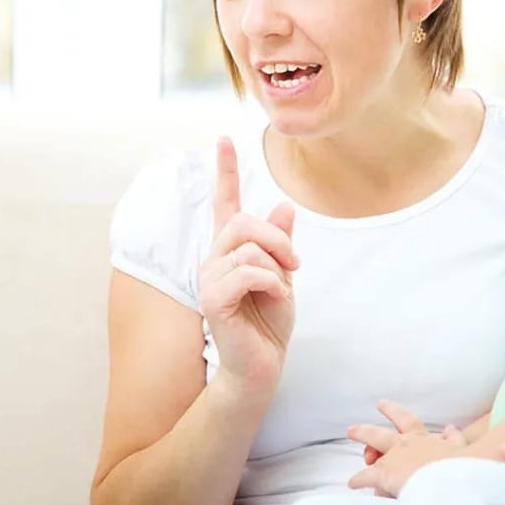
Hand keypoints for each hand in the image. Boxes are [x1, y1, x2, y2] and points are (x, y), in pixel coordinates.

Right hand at [198, 137, 298, 395]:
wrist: (262, 365)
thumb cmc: (269, 323)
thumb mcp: (284, 276)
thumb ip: (280, 243)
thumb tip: (285, 205)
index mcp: (231, 250)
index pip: (225, 203)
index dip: (225, 170)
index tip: (223, 138)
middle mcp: (214, 258)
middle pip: (243, 222)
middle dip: (277, 239)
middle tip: (294, 266)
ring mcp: (210, 277)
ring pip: (250, 247)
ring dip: (278, 266)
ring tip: (281, 289)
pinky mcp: (213, 298)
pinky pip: (249, 271)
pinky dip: (271, 282)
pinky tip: (275, 297)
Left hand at [347, 400, 463, 496]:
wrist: (455, 479)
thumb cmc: (462, 466)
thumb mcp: (462, 449)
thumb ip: (454, 439)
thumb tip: (450, 428)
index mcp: (423, 439)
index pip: (408, 422)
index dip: (394, 412)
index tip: (382, 404)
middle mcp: (406, 443)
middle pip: (381, 432)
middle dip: (368, 427)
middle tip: (358, 423)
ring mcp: (394, 457)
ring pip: (372, 446)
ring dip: (362, 438)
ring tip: (351, 433)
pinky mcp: (386, 473)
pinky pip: (367, 476)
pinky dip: (359, 480)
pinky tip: (352, 483)